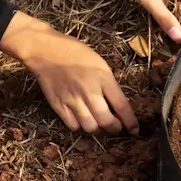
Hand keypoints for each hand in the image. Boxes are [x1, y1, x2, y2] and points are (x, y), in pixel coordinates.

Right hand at [0, 13, 137, 133]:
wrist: (45, 50)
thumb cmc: (75, 53)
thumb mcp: (100, 64)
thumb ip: (109, 84)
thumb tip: (117, 105)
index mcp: (102, 78)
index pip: (121, 106)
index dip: (130, 121)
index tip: (134, 130)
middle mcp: (88, 91)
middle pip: (106, 121)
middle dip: (114, 128)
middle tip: (116, 126)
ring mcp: (72, 100)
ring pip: (90, 127)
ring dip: (98, 129)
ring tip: (99, 123)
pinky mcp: (58, 106)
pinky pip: (73, 126)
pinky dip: (81, 127)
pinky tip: (83, 120)